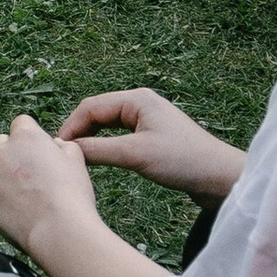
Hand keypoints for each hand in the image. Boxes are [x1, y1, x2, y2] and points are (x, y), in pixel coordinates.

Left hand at [0, 115, 95, 258]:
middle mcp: (1, 152)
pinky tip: (14, 210)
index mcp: (25, 136)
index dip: (31, 137)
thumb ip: (63, 146)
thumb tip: (55, 145)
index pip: (21, 124)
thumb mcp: (76, 160)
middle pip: (1, 144)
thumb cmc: (71, 195)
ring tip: (20, 192)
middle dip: (12, 155)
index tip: (39, 151)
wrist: (58, 230)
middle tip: (31, 175)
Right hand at [59, 86, 244, 199]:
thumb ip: (98, 150)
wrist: (220, 177)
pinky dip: (105, 144)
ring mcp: (147, 118)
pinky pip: (119, 135)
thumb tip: (67, 150)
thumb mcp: (135, 155)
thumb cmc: (183, 161)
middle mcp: (140, 103)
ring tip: (76, 156)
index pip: (90, 106)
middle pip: (97, 112)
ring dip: (91, 137)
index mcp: (136, 98)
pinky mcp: (153, 135)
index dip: (70, 126)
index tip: (56, 148)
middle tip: (63, 154)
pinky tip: (98, 157)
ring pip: (107, 124)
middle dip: (78, 130)